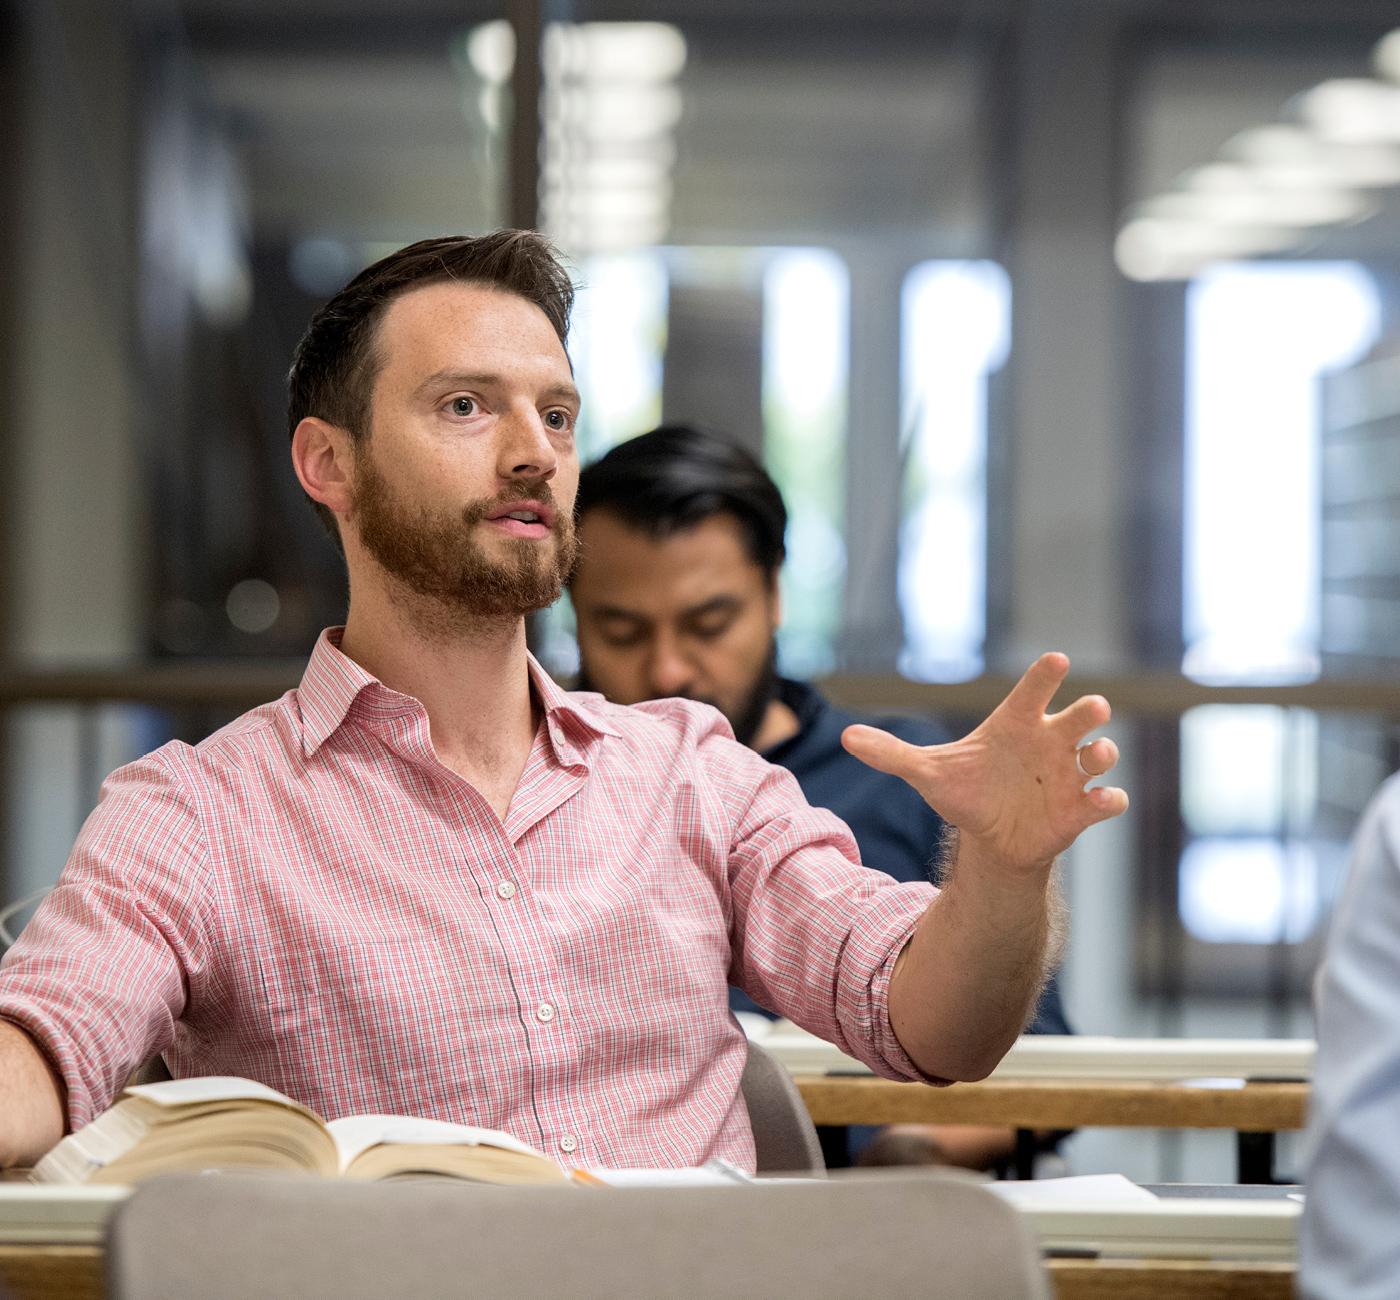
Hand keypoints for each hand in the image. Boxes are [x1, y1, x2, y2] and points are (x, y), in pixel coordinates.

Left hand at [840, 653, 1126, 878]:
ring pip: (1100, 754)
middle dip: (1089, 711)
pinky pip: (1105, 800)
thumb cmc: (966, 792)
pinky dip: (1109, 800)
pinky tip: (1104, 802)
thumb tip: (845, 736)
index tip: (1056, 660)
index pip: (1033, 691)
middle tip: (1094, 708)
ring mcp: (1069, 775)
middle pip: (1079, 717)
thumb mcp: (928, 774)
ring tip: (1096, 754)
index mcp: (1015, 725)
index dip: (1045, 676)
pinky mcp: (1079, 810)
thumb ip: (891, 755)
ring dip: (1104, 752)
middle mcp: (1049, 743)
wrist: (992, 837)